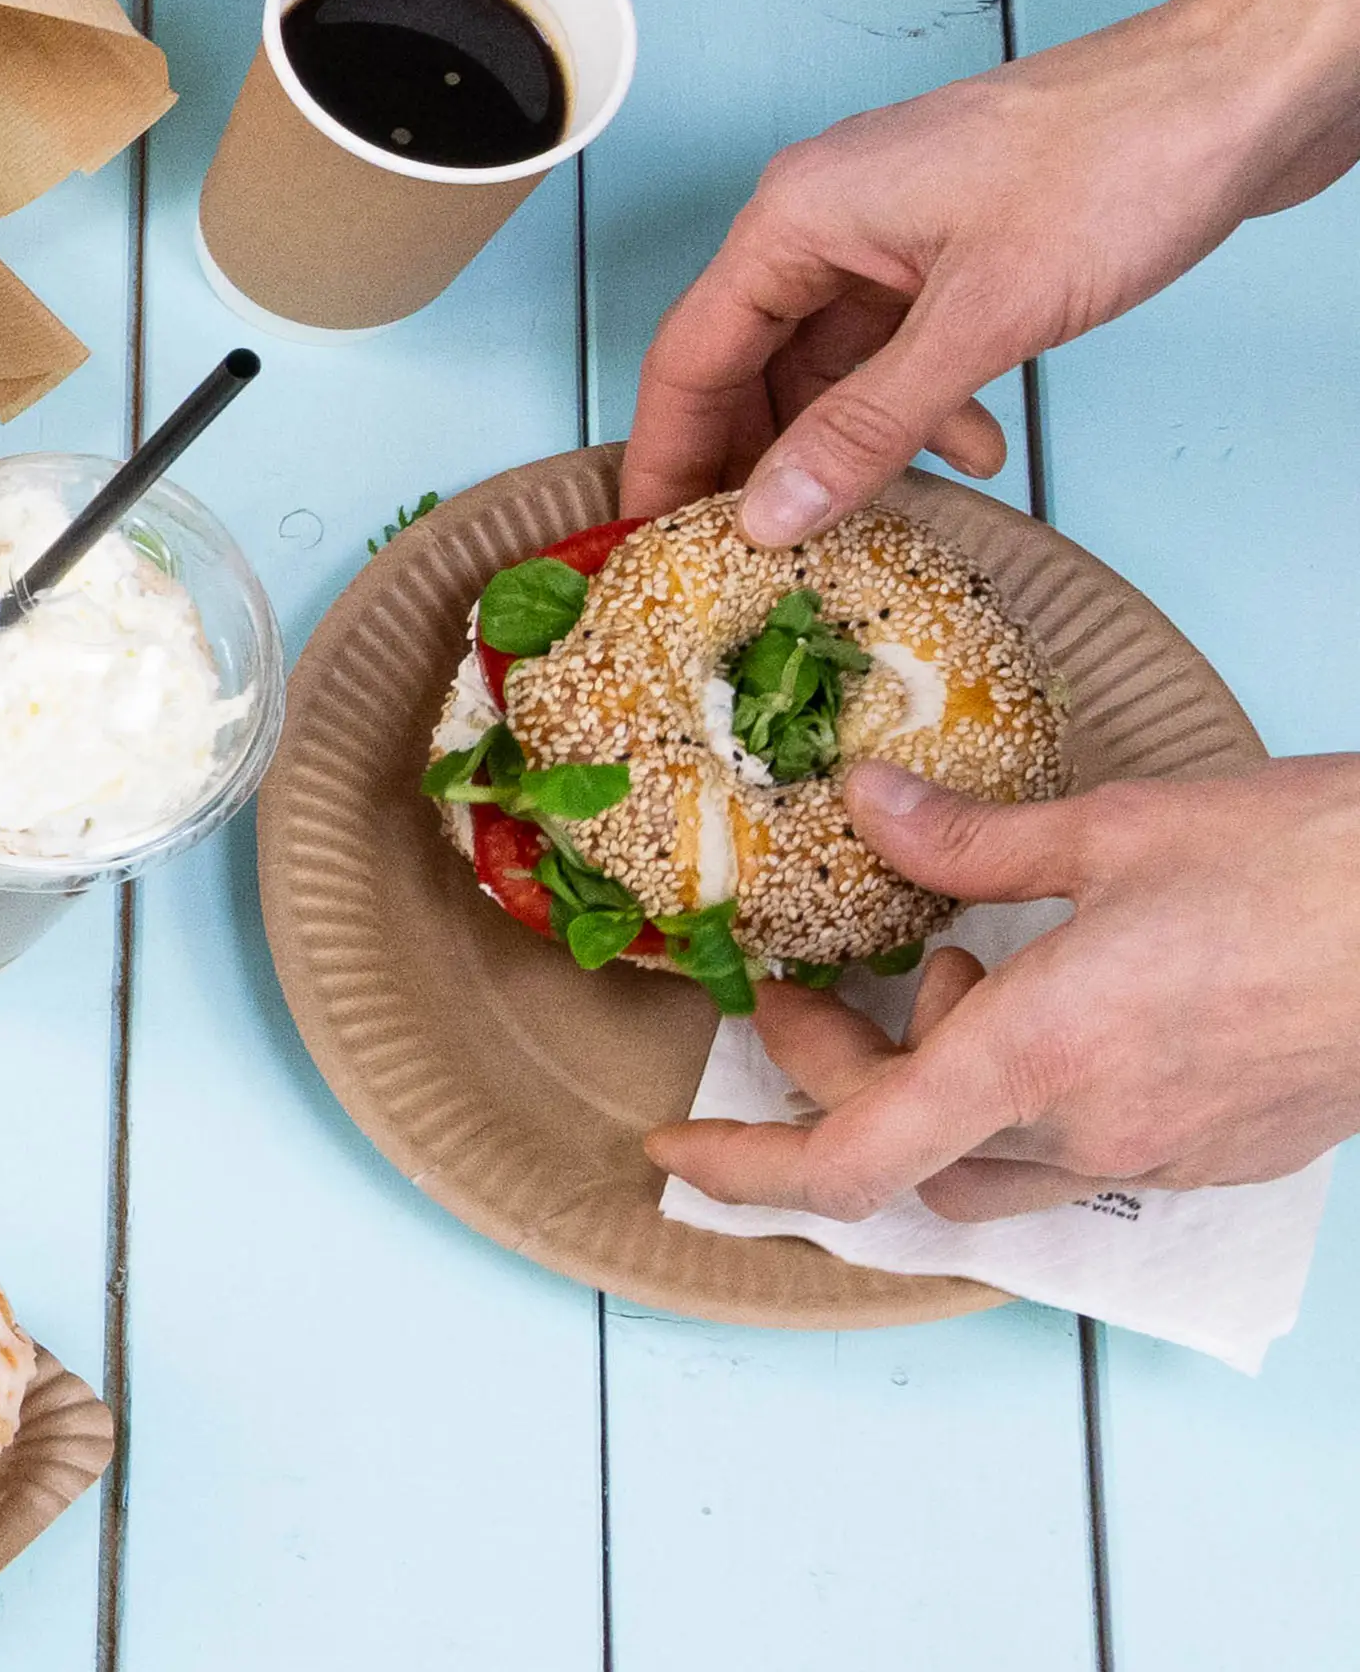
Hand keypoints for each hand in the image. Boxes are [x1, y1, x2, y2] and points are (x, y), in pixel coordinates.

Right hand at [620, 0, 1359, 533]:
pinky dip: (920, 412)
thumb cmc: (1121, 163)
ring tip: (866, 521)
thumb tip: (768, 514)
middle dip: (753, 461)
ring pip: (826, 369)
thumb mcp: (981, 319)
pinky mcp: (948, 255)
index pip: (690, 356)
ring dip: (849, 444)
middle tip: (748, 556)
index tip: (650, 540)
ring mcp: (889, 237)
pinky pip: (897, 353)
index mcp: (799, 217)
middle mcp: (826, 223)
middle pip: (748, 366)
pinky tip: (971, 452)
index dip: (665, 454)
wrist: (1249, 89)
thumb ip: (866, 427)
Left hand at [645, 756, 1359, 1221]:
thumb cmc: (1306, 864)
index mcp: (1040, 1052)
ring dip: (930, 1090)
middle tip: (819, 986)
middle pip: (903, 1153)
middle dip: (834, 1077)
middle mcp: (1090, 1128)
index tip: (675, 1147)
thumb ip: (966, 839)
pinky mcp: (1216, 1153)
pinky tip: (1048, 1002)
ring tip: (951, 972)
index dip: (745, 1168)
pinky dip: (1015, 1098)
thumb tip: (861, 803)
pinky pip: (1069, 1155)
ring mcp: (1160, 1153)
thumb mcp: (1111, 829)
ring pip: (984, 1166)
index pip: (850, 1158)